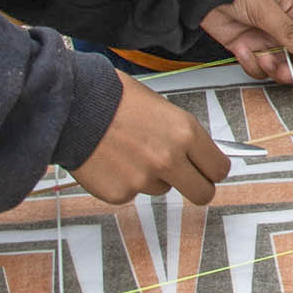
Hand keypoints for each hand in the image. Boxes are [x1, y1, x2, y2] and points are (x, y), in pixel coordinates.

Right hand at [70, 73, 233, 203]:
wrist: (73, 105)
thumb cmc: (114, 98)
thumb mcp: (161, 107)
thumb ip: (181, 134)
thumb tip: (195, 152)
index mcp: (185, 132)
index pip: (219, 169)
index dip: (213, 169)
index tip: (207, 169)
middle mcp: (169, 159)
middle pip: (202, 193)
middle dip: (196, 187)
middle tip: (184, 178)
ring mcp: (144, 180)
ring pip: (161, 188)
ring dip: (151, 176)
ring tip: (129, 150)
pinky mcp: (120, 194)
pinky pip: (132, 192)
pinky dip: (124, 180)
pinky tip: (111, 159)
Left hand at [202, 0, 292, 86]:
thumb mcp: (266, 8)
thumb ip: (290, 32)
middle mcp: (289, 28)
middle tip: (282, 72)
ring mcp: (270, 39)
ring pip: (283, 67)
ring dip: (272, 69)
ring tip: (260, 58)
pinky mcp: (252, 49)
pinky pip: (259, 68)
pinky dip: (251, 65)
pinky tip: (241, 49)